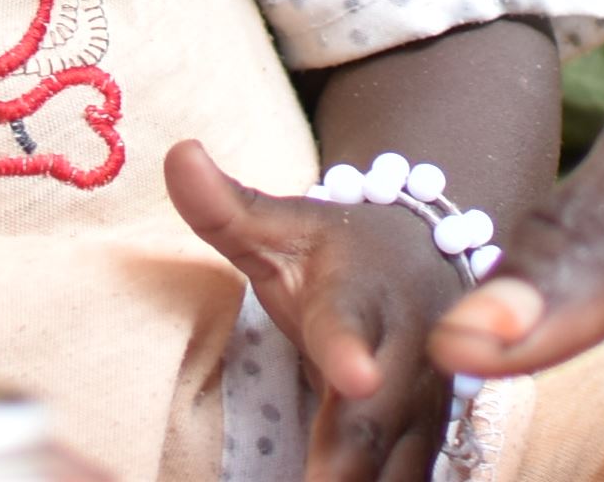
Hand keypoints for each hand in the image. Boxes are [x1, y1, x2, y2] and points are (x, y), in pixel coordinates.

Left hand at [168, 142, 466, 481]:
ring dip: (360, 481)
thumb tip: (176, 154)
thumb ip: (227, 206)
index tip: (354, 375)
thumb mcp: (284, 227)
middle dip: (348, 462)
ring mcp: (422, 409)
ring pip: (401, 467)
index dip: (349, 353)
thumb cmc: (337, 255)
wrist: (428, 264)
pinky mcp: (427, 446)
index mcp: (358, 297)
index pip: (348, 327)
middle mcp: (403, 357)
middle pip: (376, 420)